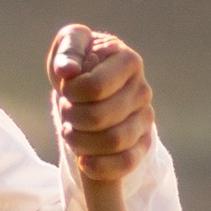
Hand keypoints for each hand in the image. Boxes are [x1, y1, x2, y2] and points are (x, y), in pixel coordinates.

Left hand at [49, 25, 157, 184]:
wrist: (92, 84)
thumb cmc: (81, 61)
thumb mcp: (71, 44)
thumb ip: (68, 50)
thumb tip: (68, 71)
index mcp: (129, 61)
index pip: (94, 87)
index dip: (71, 92)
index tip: (66, 88)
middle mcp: (142, 90)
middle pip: (99, 118)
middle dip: (71, 117)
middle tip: (66, 110)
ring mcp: (145, 119)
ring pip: (112, 142)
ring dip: (80, 140)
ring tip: (71, 131)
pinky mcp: (143, 144)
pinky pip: (126, 163)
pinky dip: (102, 166)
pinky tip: (84, 162)